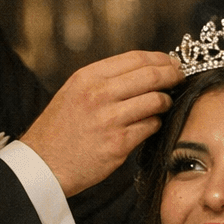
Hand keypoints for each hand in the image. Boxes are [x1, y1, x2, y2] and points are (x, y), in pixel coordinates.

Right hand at [21, 50, 181, 196]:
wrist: (43, 164)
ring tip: (165, 104)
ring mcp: (110, 119)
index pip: (136, 58)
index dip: (160, 59)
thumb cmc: (60, 129)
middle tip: (180, 79)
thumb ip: (104, 80)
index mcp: (88, 77)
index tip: (170, 63)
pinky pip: (150, 127)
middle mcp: (99, 94)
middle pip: (151, 76)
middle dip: (172, 76)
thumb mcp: (74, 92)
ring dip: (166, 102)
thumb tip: (143, 71)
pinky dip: (156, 124)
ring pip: (156, 101)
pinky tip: (151, 125)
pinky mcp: (119, 143)